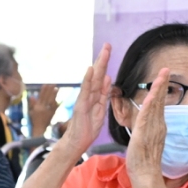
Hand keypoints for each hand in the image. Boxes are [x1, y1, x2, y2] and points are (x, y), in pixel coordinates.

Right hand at [28, 83, 59, 136]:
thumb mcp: (32, 111)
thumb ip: (32, 104)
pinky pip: (54, 107)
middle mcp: (42, 108)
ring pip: (51, 101)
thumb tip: (31, 96)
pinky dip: (56, 102)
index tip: (46, 84)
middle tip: (53, 83)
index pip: (41, 96)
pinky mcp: (52, 114)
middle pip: (47, 97)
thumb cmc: (35, 120)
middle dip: (50, 90)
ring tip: (57, 88)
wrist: (39, 128)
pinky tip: (57, 98)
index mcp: (37, 107)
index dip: (44, 90)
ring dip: (54, 94)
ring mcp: (48, 111)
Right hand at [53, 45, 112, 160]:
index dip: (106, 63)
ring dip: (98, 65)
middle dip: (103, 59)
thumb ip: (104, 94)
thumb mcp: (101, 110)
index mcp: (96, 95)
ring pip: (92, 79)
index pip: (102, 76)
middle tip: (108, 44)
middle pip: (97, 74)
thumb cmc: (88, 128)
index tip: (109, 50)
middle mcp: (89, 94)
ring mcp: (84, 99)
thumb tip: (108, 78)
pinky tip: (90, 70)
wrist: (77, 142)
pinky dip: (87, 80)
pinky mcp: (81, 105)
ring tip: (103, 52)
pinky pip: (85, 91)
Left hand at [124, 66, 169, 186]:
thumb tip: (148, 122)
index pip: (160, 104)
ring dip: (158, 89)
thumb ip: (149, 129)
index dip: (161, 89)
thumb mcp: (147, 140)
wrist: (146, 175)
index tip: (163, 77)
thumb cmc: (144, 161)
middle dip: (163, 84)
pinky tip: (151, 96)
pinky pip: (147, 117)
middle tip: (166, 69)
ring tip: (162, 75)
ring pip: (156, 105)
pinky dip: (149, 106)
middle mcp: (158, 125)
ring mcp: (152, 129)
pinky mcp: (144, 134)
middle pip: (161, 101)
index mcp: (158, 126)